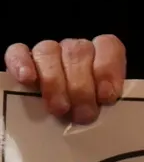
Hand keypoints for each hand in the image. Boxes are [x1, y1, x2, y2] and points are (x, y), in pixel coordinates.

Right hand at [4, 36, 127, 123]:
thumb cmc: (88, 108)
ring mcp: (49, 51)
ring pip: (48, 53)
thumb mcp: (102, 104)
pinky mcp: (21, 57)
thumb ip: (107, 98)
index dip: (108, 70)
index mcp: (101, 53)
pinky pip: (17, 52)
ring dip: (54, 83)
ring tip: (60, 108)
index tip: (106, 96)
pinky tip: (27, 79)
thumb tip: (107, 105)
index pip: (108, 46)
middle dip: (82, 89)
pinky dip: (21, 64)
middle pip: (77, 54)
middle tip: (84, 115)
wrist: (64, 112)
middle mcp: (75, 48)